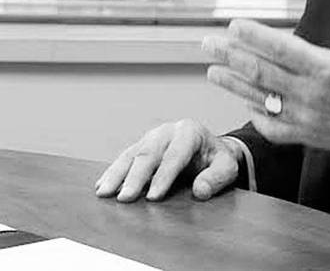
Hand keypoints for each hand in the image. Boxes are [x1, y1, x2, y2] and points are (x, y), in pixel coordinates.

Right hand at [95, 119, 241, 201]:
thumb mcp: (227, 167)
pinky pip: (125, 158)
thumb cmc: (217, 158)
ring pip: (131, 154)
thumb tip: (200, 191)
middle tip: (124, 198)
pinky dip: (112, 172)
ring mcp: (151, 137)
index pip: (175, 155)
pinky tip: (102, 186)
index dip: (164, 176)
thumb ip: (216, 178)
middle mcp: (167, 132)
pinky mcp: (141, 146)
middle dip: (135, 177)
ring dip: (116, 174)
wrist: (210, 148)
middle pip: (148, 153)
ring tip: (104, 193)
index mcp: (189, 132)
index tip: (153, 197)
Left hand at [203, 0, 329, 183]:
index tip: (233, 25)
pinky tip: (246, 105)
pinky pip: (275, 127)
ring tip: (211, 72)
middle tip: (206, 43)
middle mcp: (312, 96)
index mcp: (328, 70)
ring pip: (262, 99)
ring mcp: (308, 120)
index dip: (254, 36)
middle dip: (230, 56)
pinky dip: (257, 115)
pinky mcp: (311, 138)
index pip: (281, 49)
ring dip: (234, 85)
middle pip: (261, 73)